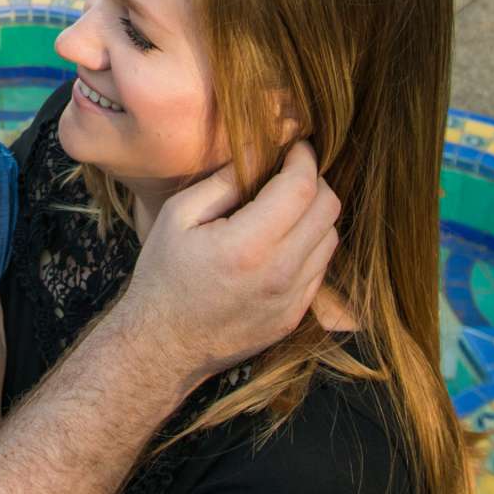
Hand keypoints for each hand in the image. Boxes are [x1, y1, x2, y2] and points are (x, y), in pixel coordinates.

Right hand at [110, 141, 339, 392]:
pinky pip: (319, 269)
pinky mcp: (294, 317)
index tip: (295, 148)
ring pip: (330, 239)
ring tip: (284, 208)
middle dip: (315, 182)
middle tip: (290, 174)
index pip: (302, 188)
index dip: (304, 159)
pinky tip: (280, 242)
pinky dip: (309, 246)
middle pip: (328, 210)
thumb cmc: (163, 275)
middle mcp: (279, 274)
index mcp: (248, 245)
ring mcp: (291, 300)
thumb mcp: (178, 216)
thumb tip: (259, 149)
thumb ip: (223, 181)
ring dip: (315, 215)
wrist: (162, 345)